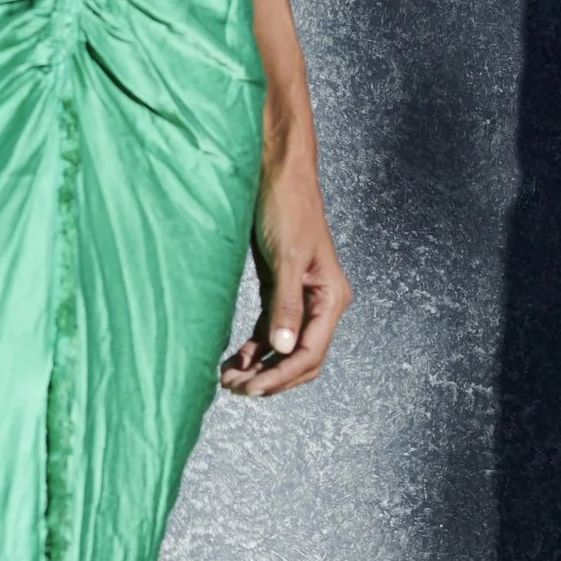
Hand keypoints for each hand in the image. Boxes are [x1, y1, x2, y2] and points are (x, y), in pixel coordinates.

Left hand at [221, 161, 349, 397]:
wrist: (276, 172)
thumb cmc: (287, 206)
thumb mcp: (286, 257)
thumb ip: (285, 304)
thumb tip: (283, 346)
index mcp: (331, 297)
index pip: (310, 353)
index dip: (281, 375)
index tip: (252, 388)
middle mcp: (320, 302)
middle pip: (300, 357)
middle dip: (271, 377)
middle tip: (236, 389)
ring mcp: (299, 297)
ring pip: (283, 346)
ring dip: (259, 366)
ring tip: (229, 379)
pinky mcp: (279, 288)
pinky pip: (269, 329)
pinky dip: (253, 347)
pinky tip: (234, 359)